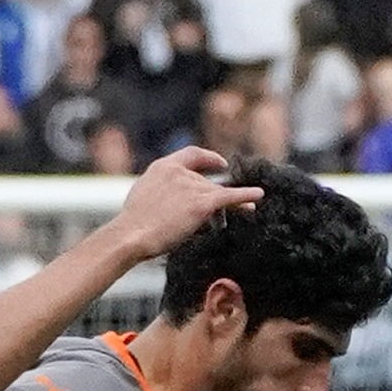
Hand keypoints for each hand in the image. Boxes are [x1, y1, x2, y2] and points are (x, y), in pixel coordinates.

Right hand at [106, 147, 262, 260]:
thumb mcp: (143, 198)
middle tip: (225, 213)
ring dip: (231, 204)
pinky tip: (259, 195)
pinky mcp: (202, 203)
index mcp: (163, 167)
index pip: (191, 156)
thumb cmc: (133, 226)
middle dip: (216, 198)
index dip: (209, 159)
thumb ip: (160, 192)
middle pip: (207, 183)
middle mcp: (179, 172)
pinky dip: (245, 195)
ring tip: (248, 210)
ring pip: (217, 194)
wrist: (132, 235)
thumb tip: (171, 202)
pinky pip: (229, 197)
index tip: (220, 164)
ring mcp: (191, 186)